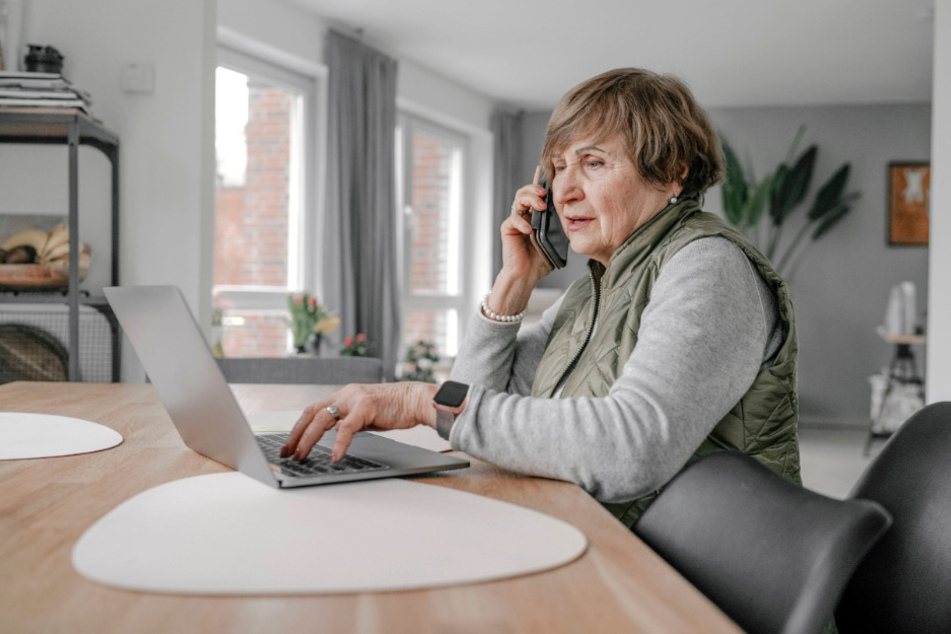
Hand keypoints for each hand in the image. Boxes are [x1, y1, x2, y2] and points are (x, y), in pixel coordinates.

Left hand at [280, 382, 438, 461]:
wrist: (416, 400)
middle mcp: (345, 394)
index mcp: (344, 396)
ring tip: (302, 456)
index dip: (298, 428)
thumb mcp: (365, 417)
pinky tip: (335, 456)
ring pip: (322, 419)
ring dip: (308, 439)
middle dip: (296, 435)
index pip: (313, 411)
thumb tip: (334, 435)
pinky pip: (347, 427)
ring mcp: (354, 399)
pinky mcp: (366, 406)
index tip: (289, 445)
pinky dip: (338, 443)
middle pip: (311, 413)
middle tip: (286, 453)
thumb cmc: (395, 409)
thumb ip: (349, 423)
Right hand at [502, 165, 555, 282]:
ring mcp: (515, 221)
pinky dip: (521, 222)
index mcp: (536, 214)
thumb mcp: (557, 239)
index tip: (546, 169)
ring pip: (518, 200)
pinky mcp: (507, 229)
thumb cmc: (542, 259)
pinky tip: (529, 229)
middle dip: (535, 188)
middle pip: (525, 192)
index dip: (540, 181)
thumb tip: (576, 213)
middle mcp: (525, 214)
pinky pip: (512, 220)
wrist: (526, 275)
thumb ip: (561, 225)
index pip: (538, 193)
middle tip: (544, 193)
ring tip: (540, 206)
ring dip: (529, 199)